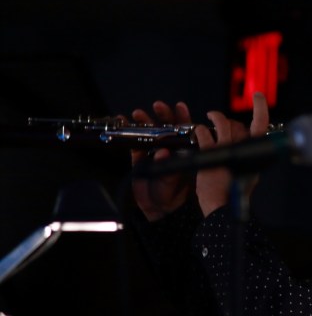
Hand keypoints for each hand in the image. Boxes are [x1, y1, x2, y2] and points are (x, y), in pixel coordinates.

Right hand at [129, 101, 195, 221]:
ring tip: (138, 113)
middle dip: (163, 114)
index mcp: (183, 152)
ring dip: (145, 121)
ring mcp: (154, 151)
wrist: (158, 210)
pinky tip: (122, 121)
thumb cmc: (172, 195)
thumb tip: (163, 152)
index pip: (185, 131)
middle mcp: (170, 148)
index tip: (180, 107)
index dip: (183, 118)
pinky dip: (127, 132)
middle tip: (158, 105)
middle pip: (167, 127)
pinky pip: (134, 142)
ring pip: (150, 132)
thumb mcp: (173, 181)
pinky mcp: (139, 157)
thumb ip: (168, 167)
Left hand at [191, 92, 269, 215]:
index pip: (262, 126)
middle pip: (240, 125)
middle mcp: (244, 151)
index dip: (260, 109)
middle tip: (222, 120)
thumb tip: (246, 143)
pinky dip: (201, 130)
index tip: (258, 97)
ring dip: (215, 117)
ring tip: (209, 117)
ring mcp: (227, 151)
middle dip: (230, 121)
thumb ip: (248, 160)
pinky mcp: (211, 155)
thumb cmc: (233, 195)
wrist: (222, 208)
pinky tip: (198, 132)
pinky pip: (205, 134)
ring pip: (223, 124)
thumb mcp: (248, 176)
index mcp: (255, 156)